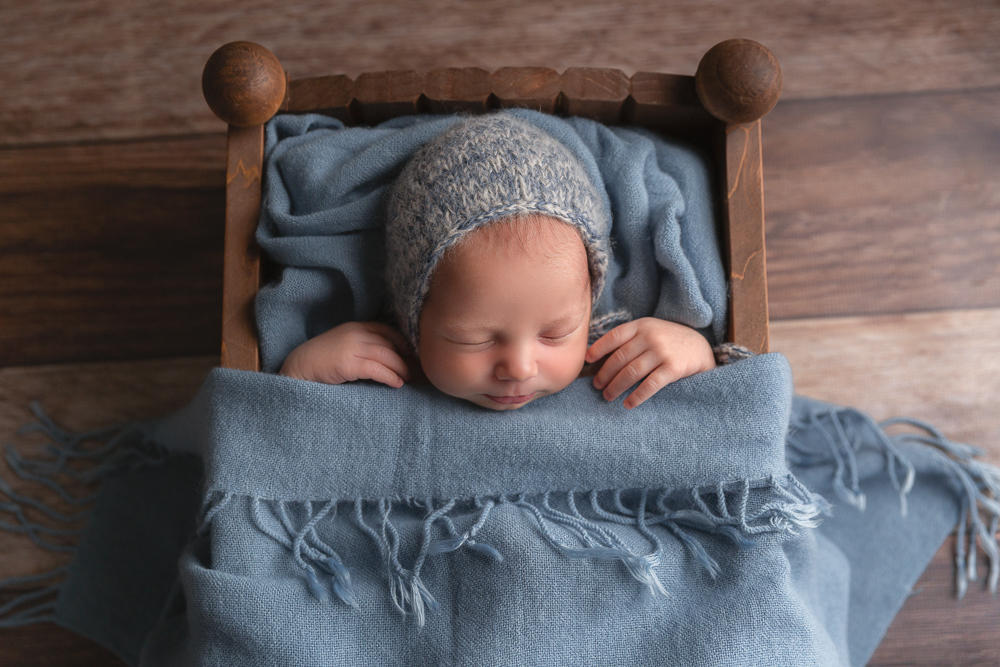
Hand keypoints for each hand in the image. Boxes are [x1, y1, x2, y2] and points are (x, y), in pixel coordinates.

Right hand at [279, 322, 412, 387]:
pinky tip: (397, 383)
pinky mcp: (347, 364)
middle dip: (405, 357)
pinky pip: (376, 369)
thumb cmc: (321, 360)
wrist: (298, 367)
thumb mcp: (343, 345)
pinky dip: (390, 376)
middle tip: (414, 370)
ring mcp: (351, 347)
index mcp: (355, 327)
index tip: (412, 354)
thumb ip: (362, 345)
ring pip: (386, 355)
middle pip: (389, 343)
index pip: (386, 330)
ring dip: (401, 368)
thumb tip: (388, 358)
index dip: (402, 342)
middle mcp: (355, 333)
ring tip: (408, 378)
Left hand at [586, 318, 715, 408]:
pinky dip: (636, 396)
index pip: (614, 336)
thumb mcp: (650, 331)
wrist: (701, 347)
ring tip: (608, 396)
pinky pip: (650, 385)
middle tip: (597, 385)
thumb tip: (599, 357)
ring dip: (616, 386)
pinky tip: (628, 404)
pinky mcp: (673, 368)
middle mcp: (650, 336)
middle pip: (620, 358)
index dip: (599, 349)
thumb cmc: (668, 341)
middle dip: (605, 374)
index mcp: (642, 325)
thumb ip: (630, 339)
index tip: (587, 361)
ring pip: (631, 372)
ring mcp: (662, 351)